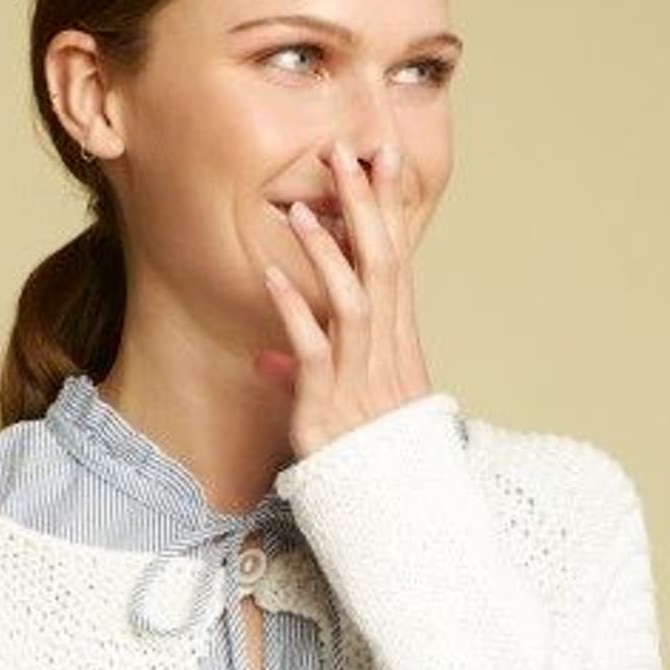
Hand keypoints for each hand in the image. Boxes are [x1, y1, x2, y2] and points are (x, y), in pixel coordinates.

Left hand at [254, 133, 435, 461]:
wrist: (389, 518)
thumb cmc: (365, 462)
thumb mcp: (342, 409)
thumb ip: (309, 373)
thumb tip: (274, 355)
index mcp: (397, 349)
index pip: (397, 264)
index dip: (390, 211)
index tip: (382, 159)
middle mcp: (387, 358)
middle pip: (383, 267)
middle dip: (366, 208)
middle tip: (347, 152)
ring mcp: (362, 383)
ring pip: (354, 302)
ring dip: (329, 252)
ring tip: (307, 206)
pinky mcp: (330, 411)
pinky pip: (314, 353)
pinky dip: (293, 313)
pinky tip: (272, 279)